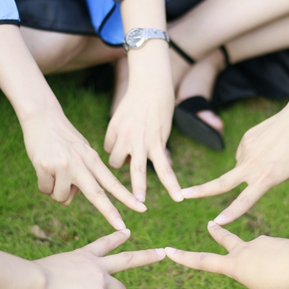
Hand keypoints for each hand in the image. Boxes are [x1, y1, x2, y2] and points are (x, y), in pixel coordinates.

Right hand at [21, 108, 145, 229]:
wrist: (42, 116)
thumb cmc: (63, 136)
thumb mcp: (82, 150)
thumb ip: (87, 170)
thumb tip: (79, 195)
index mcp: (93, 159)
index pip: (113, 183)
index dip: (127, 198)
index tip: (141, 208)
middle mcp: (81, 163)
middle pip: (97, 195)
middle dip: (111, 213)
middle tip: (122, 227)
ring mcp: (63, 166)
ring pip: (62, 197)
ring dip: (57, 191)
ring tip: (54, 172)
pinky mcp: (46, 167)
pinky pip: (46, 190)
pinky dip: (44, 185)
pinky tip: (43, 168)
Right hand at [33, 229, 164, 288]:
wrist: (36, 280)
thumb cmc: (36, 277)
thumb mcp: (58, 272)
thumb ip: (76, 283)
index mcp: (85, 255)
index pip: (105, 243)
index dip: (117, 237)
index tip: (127, 231)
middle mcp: (96, 263)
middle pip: (129, 259)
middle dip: (148, 256)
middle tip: (162, 253)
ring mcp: (100, 277)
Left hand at [104, 46, 182, 202]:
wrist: (152, 84)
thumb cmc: (139, 98)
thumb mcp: (123, 113)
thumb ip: (122, 133)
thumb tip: (128, 154)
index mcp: (113, 130)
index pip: (110, 151)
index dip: (119, 150)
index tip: (129, 143)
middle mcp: (123, 138)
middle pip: (115, 162)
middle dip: (113, 181)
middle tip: (111, 198)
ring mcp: (140, 141)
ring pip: (136, 170)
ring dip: (138, 188)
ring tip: (139, 204)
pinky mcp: (158, 142)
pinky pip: (164, 167)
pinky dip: (171, 183)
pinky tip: (178, 196)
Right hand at [165, 222, 288, 288]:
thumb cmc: (279, 283)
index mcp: (233, 264)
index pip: (203, 261)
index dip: (184, 257)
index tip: (169, 250)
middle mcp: (242, 250)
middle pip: (225, 239)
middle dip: (216, 232)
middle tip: (209, 225)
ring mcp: (258, 243)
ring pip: (255, 255)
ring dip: (262, 266)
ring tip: (278, 277)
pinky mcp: (274, 241)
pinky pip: (272, 256)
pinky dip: (276, 264)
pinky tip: (288, 271)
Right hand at [181, 102, 288, 224]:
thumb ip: (267, 179)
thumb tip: (245, 174)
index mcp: (268, 177)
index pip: (246, 200)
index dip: (231, 213)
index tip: (216, 222)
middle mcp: (254, 165)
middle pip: (222, 182)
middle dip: (201, 191)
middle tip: (182, 194)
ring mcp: (247, 150)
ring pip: (240, 166)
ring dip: (251, 167)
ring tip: (273, 154)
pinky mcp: (246, 139)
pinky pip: (244, 153)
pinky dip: (253, 153)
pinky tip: (267, 145)